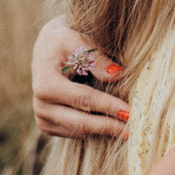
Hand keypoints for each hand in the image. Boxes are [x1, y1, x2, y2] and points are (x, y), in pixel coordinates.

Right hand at [31, 15, 127, 140]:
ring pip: (79, 131)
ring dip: (104, 130)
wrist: (46, 50)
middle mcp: (40, 105)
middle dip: (109, 126)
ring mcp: (42, 118)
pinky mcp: (48, 126)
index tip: (130, 112)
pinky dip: (94, 130)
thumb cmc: (64, 41)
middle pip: (81, 122)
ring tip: (128, 128)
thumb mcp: (79, 41)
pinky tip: (111, 124)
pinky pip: (75, 133)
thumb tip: (117, 74)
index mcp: (45, 83)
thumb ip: (97, 58)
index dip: (108, 106)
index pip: (83, 99)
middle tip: (134, 128)